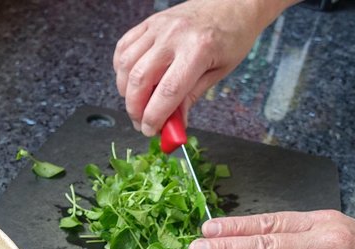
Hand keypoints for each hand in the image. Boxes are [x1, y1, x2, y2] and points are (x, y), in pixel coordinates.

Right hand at [113, 0, 294, 135]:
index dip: (154, 116)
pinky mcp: (149, 22)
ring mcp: (159, 27)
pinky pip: (124, 47)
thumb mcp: (218, 72)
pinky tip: (129, 81)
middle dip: (135, 108)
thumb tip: (172, 124)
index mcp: (199, 49)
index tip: (150, 130)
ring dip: (125, 91)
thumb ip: (191, 97)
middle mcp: (174, 36)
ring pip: (126, 64)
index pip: (168, 91)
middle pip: (140, 79)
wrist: (233, 2)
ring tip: (135, 103)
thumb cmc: (231, 35)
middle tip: (141, 122)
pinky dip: (121, 69)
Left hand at [187, 210, 354, 248]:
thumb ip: (305, 240)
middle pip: (265, 242)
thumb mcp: (343, 236)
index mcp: (323, 223)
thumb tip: (263, 244)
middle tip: (196, 248)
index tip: (208, 227)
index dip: (235, 226)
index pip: (269, 222)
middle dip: (225, 245)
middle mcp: (326, 239)